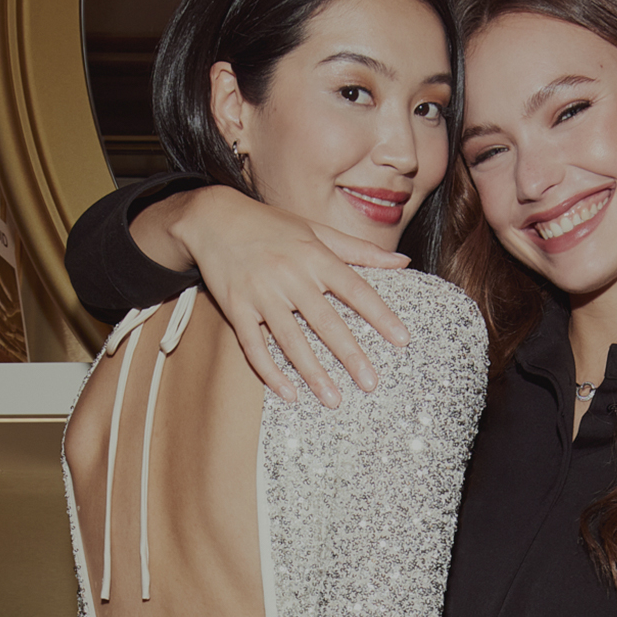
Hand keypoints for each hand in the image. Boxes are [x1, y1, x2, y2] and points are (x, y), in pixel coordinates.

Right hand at [134, 186, 412, 406]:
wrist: (214, 217)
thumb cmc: (271, 224)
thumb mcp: (316, 230)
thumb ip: (360, 250)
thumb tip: (403, 262)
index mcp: (314, 255)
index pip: (355, 288)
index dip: (379, 315)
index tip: (401, 339)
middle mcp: (290, 275)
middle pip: (325, 321)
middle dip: (349, 354)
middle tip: (370, 383)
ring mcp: (260, 293)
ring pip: (290, 340)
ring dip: (312, 372)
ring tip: (333, 399)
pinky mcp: (236, 308)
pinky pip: (253, 346)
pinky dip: (269, 371)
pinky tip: (289, 393)